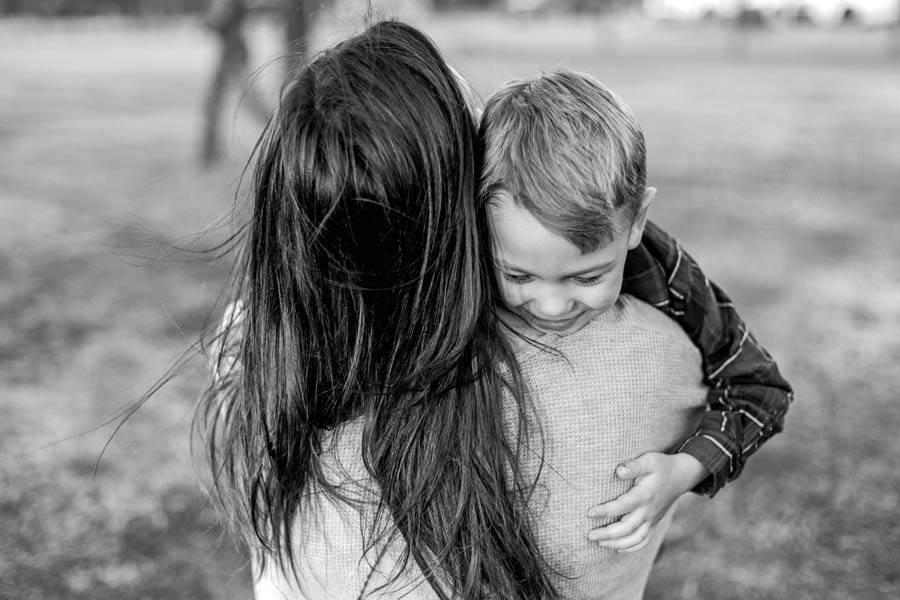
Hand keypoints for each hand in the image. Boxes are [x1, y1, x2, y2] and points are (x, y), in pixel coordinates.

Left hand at [585, 452, 706, 552]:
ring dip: (617, 544)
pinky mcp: (654, 523)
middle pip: (627, 528)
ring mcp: (652, 519)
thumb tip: (618, 471)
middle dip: (607, 534)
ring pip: (635, 539)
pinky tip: (617, 548)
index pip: (622, 507)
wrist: (681, 476)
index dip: (605, 511)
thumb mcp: (649, 460)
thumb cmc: (661, 466)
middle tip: (590, 535)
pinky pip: (643, 541)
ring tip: (599, 543)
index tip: (589, 513)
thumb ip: (634, 466)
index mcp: (644, 495)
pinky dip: (630, 547)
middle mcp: (648, 511)